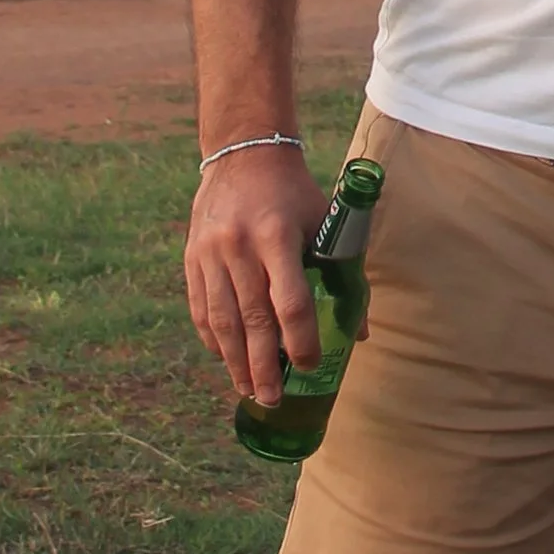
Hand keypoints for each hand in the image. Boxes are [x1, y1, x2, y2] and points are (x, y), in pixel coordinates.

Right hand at [185, 144, 328, 401]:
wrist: (243, 154)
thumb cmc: (295, 194)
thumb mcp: (325, 222)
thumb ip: (342, 274)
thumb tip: (361, 332)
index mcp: (277, 236)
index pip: (290, 302)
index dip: (301, 340)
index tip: (310, 366)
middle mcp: (239, 247)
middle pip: (252, 319)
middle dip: (264, 365)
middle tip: (274, 399)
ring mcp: (210, 253)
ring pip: (222, 320)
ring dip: (236, 362)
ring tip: (249, 390)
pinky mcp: (191, 258)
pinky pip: (201, 308)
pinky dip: (213, 339)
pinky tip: (226, 360)